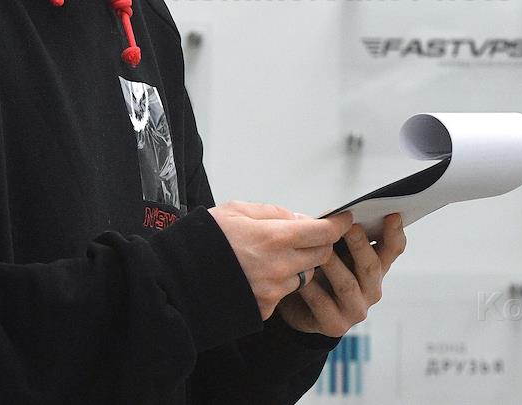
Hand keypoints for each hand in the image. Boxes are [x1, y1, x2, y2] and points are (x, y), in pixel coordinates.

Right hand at [208, 201, 352, 319]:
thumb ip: (275, 213)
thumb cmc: (205, 239)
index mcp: (274, 237)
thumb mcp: (237, 210)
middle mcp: (279, 267)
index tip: (345, 219)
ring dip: (298, 265)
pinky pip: (284, 294)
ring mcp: (272, 291)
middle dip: (319, 244)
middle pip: (321, 255)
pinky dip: (279, 284)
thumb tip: (302, 219)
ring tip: (271, 257)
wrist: (176, 279)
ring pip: (304, 276)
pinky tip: (257, 275)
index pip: (324, 232)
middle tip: (305, 236)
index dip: (339, 225)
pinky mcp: (264, 310)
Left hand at [277, 213, 406, 337]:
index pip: (393, 249)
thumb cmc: (321, 271)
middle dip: (360, 245)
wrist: (301, 309)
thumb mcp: (335, 251)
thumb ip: (339, 235)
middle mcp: (372, 289)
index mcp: (377, 266)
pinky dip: (312, 288)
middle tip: (350, 227)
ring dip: (334, 265)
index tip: (392, 214)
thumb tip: (332, 215)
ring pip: (347, 284)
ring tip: (322, 249)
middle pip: (371, 266)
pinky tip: (303, 276)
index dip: (394, 233)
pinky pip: (322, 303)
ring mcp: (356, 309)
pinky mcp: (335, 325)